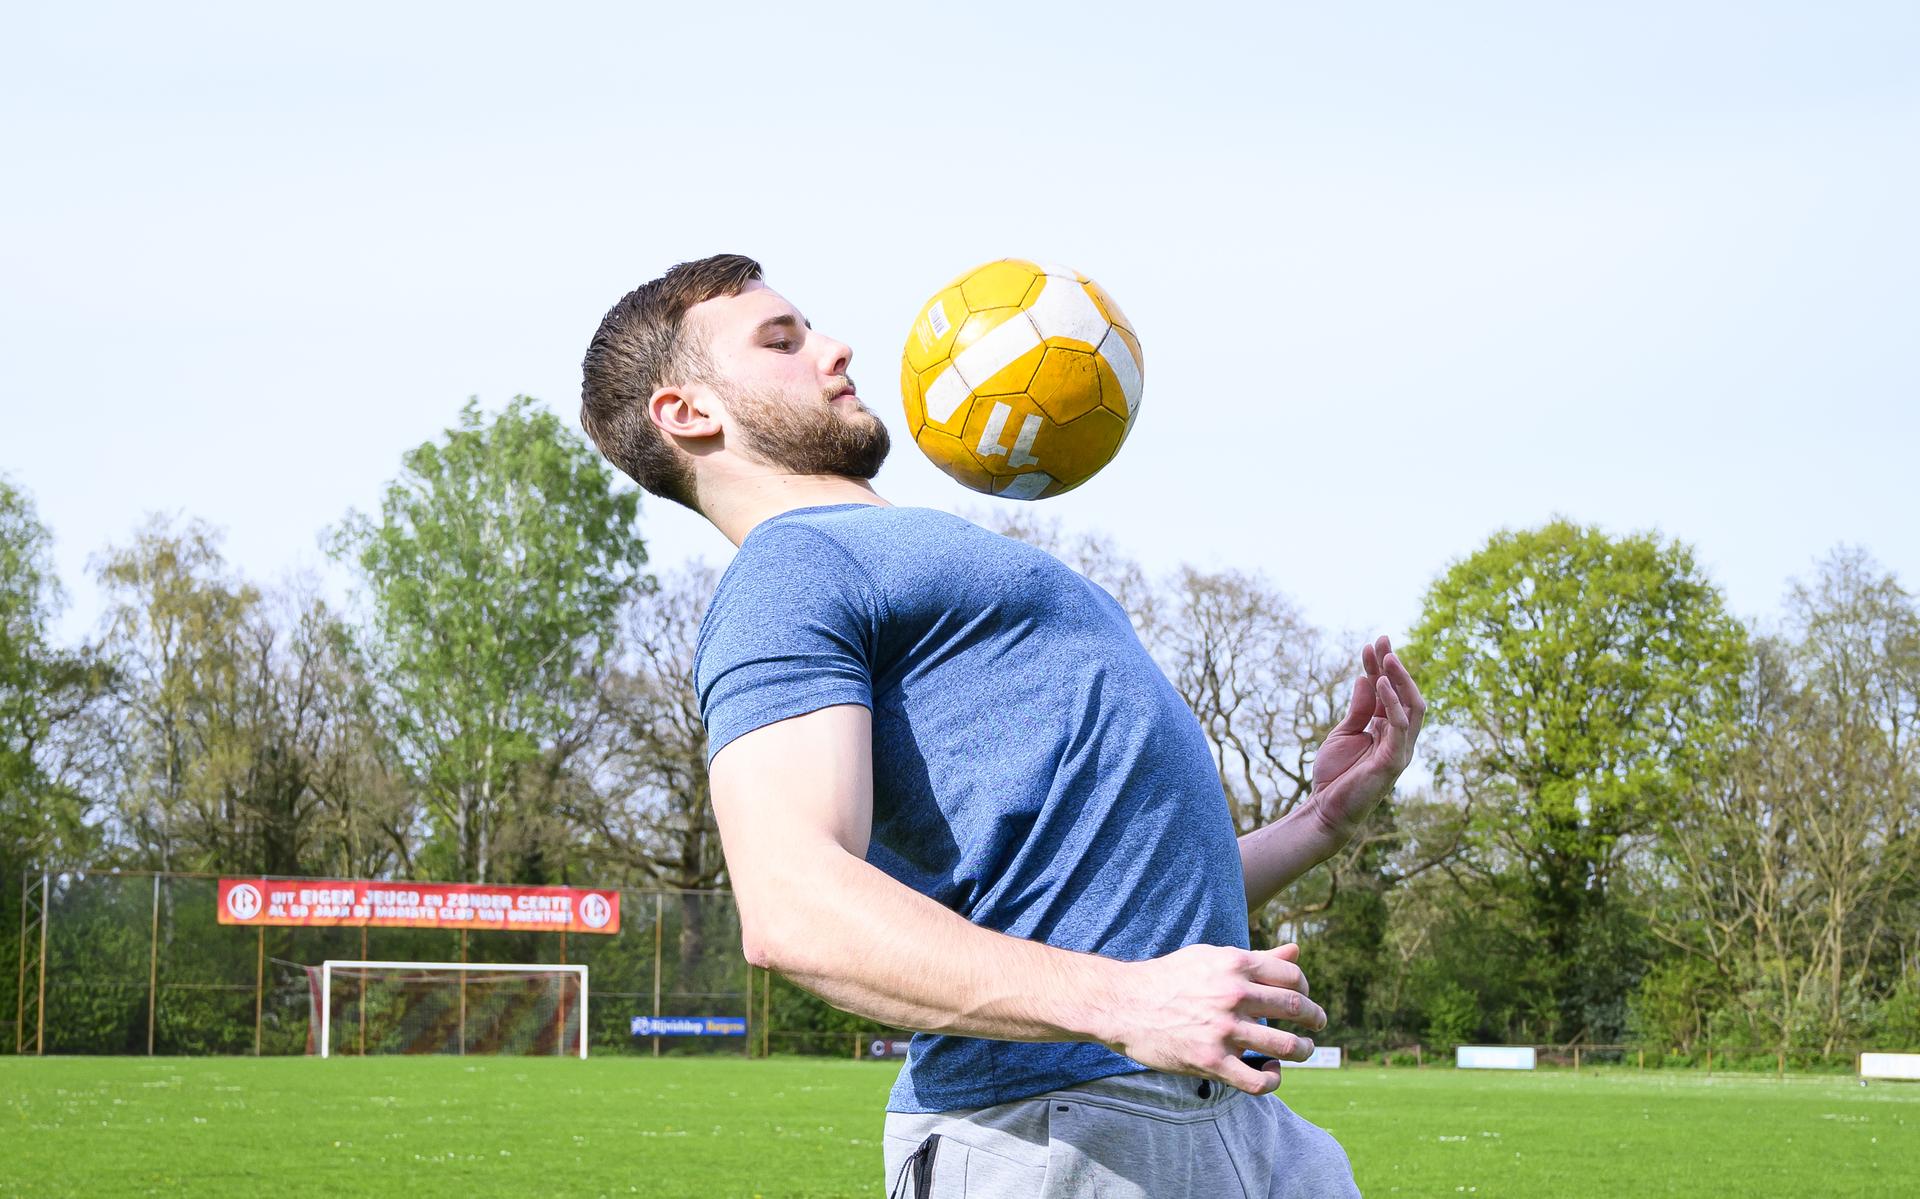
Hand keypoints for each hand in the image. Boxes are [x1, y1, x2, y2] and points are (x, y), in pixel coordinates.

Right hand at [1103, 943, 1325, 1095]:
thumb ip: (1257, 958)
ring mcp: (1223, 1030)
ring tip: (1301, 1050)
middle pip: (1296, 1009)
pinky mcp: (1210, 1061)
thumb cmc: (1170, 978)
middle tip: (1317, 1025)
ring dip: (1302, 1050)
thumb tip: (1296, 951)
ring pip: (1285, 1046)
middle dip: (1315, 1019)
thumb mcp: (1211, 958)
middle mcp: (1233, 995)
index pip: (1292, 976)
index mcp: (1235, 965)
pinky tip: (1271, 1072)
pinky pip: (1257, 1081)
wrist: (1124, 1003)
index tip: (1304, 998)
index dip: (1306, 988)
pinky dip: (1273, 1079)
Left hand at [1310, 635, 1425, 840]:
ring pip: (1412, 707)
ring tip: (1386, 657)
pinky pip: (1400, 727)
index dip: (1383, 667)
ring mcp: (1400, 750)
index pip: (1391, 692)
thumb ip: (1360, 708)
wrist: (1326, 809)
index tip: (1373, 642)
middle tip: (1383, 640)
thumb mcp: (1345, 732)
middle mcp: (1399, 738)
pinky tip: (1380, 683)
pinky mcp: (1394, 762)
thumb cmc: (1335, 774)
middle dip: (1395, 666)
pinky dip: (1393, 703)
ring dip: (1400, 679)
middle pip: (1406, 694)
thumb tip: (1368, 677)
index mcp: (1388, 730)